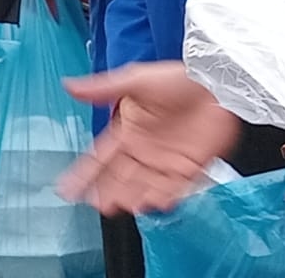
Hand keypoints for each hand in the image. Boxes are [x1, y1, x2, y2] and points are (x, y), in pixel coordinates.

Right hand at [58, 62, 240, 216]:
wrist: (217, 84)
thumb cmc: (178, 78)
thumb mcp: (136, 80)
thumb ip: (103, 88)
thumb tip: (69, 86)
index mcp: (128, 130)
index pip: (100, 156)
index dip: (85, 172)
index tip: (67, 187)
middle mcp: (144, 149)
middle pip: (120, 176)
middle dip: (107, 190)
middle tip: (96, 203)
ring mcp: (165, 160)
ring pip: (143, 185)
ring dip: (131, 196)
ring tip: (120, 205)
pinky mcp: (188, 167)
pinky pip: (172, 187)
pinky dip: (162, 196)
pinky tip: (151, 203)